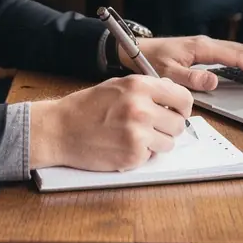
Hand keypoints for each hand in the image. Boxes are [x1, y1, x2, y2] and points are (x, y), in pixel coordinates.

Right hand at [30, 74, 192, 170]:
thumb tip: (172, 96)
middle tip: (150, 127)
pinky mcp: (133, 155)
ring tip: (133, 136)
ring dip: (155, 143)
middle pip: (178, 124)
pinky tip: (122, 145)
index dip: (181, 108)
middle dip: (167, 127)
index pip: (183, 98)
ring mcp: (138, 133)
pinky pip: (151, 156)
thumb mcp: (117, 86)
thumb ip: (146, 89)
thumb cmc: (86, 107)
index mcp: (139, 86)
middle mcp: (142, 108)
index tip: (176, 112)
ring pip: (168, 143)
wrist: (59, 129)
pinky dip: (140, 154)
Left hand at [125, 35, 242, 91]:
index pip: (237, 57)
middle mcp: (206, 43)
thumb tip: (215, 81)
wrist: (134, 50)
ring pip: (239, 49)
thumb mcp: (168, 73)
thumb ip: (191, 79)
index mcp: (202, 48)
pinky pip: (231, 52)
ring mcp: (205, 45)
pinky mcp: (202, 49)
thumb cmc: (148, 61)